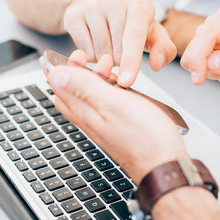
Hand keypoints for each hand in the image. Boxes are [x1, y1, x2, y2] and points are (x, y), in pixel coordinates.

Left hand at [40, 50, 186, 184]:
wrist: (164, 166)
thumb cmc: (145, 138)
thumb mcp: (113, 104)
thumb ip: (84, 88)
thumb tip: (55, 75)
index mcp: (84, 112)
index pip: (59, 86)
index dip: (58, 66)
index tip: (66, 53)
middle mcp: (89, 120)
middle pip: (70, 92)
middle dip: (76, 70)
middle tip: (90, 58)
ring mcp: (102, 125)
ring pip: (87, 98)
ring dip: (94, 79)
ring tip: (110, 68)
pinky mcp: (116, 128)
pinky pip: (102, 106)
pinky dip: (107, 91)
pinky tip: (120, 87)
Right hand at [63, 0, 176, 86]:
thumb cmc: (129, 18)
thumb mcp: (152, 31)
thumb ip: (164, 49)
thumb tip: (157, 64)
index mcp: (138, 4)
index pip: (133, 36)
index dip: (131, 61)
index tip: (126, 81)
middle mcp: (114, 0)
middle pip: (116, 52)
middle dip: (120, 60)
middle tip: (121, 49)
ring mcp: (91, 6)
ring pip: (99, 54)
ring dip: (105, 59)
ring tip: (109, 44)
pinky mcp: (73, 15)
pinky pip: (83, 52)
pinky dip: (91, 55)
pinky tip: (95, 42)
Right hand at [180, 3, 219, 102]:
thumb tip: (212, 60)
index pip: (211, 31)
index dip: (199, 54)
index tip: (198, 76)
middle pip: (199, 37)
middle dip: (199, 61)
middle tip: (209, 78)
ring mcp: (218, 25)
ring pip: (193, 45)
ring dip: (201, 64)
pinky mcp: (209, 37)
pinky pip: (192, 51)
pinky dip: (200, 65)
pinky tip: (218, 69)